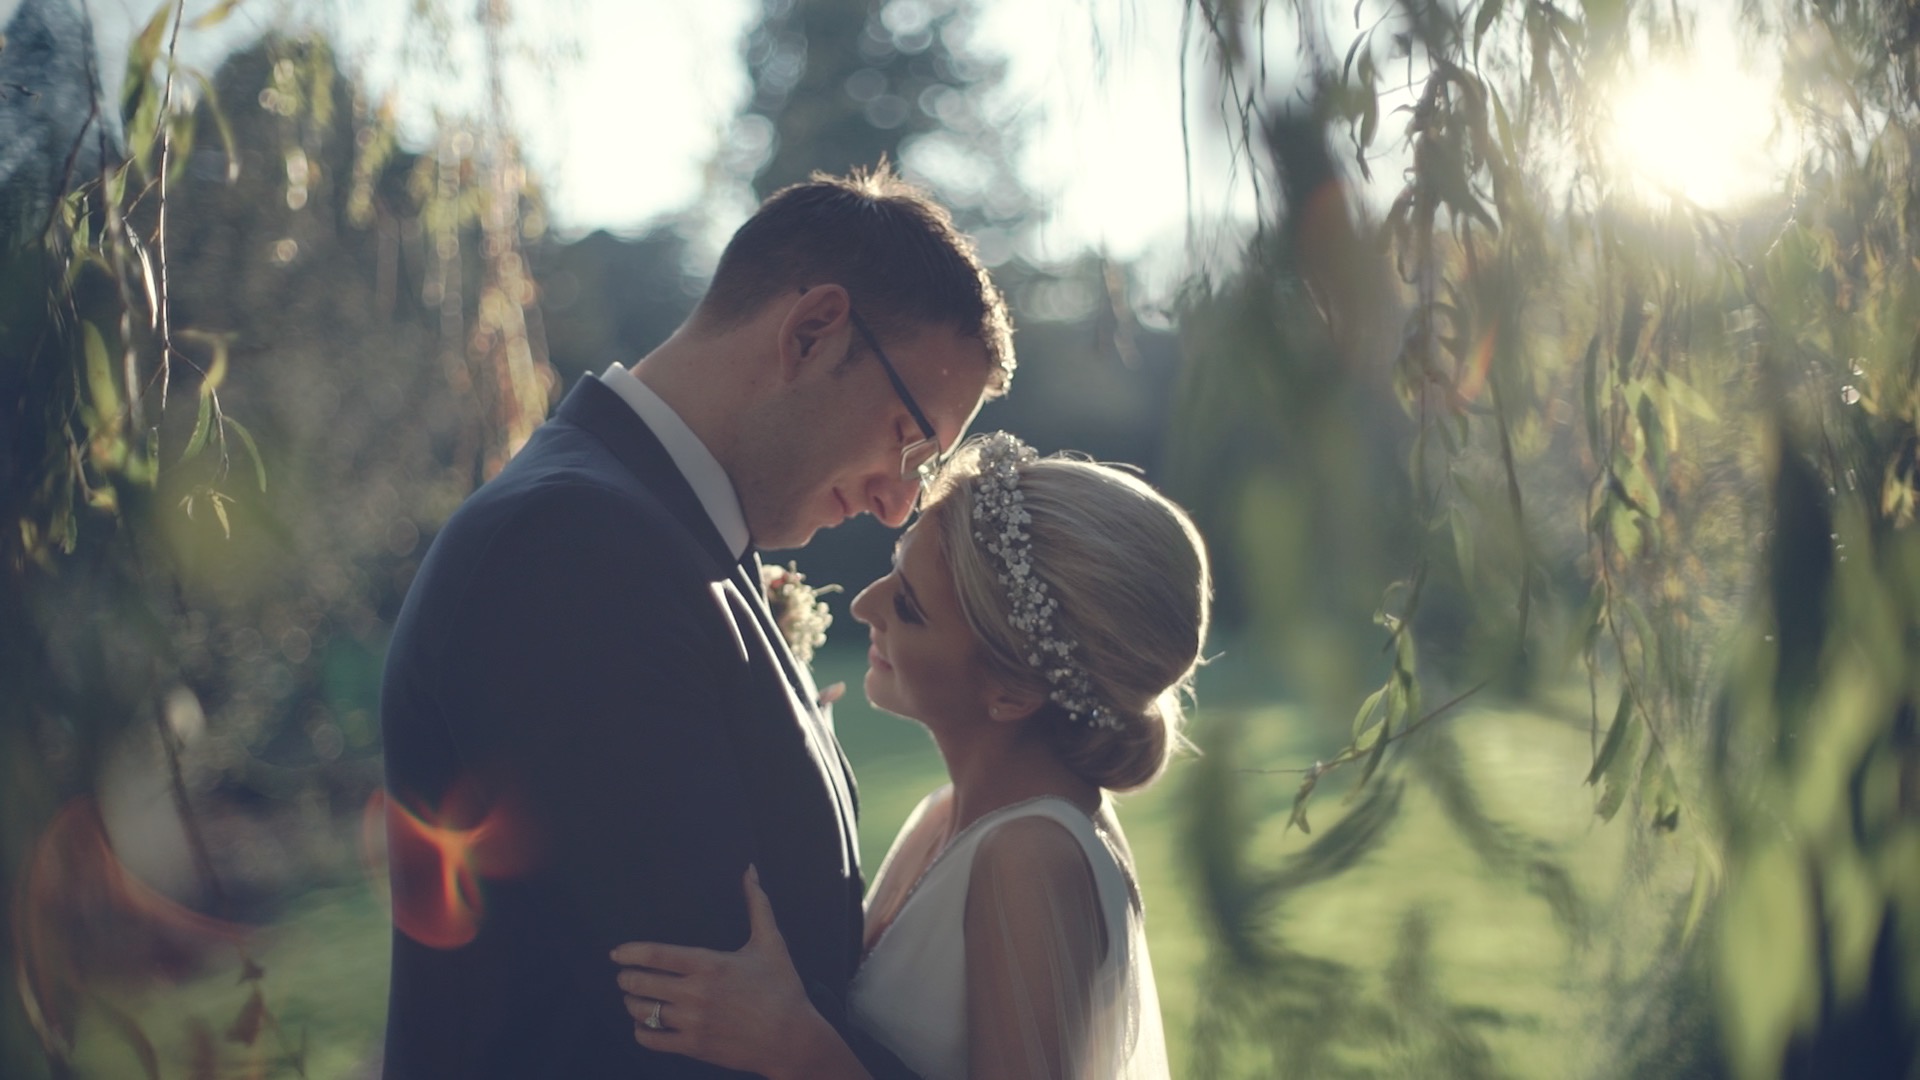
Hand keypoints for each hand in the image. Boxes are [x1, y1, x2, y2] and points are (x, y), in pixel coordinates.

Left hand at [611, 866, 823, 1077]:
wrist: (792, 1039)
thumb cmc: (782, 989)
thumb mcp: (771, 942)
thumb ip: (757, 903)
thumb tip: (750, 870)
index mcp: (709, 964)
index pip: (655, 955)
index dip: (629, 952)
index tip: (617, 953)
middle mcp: (696, 993)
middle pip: (640, 984)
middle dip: (626, 978)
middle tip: (625, 975)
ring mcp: (693, 1022)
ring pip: (642, 1012)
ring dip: (631, 1003)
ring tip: (634, 998)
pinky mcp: (694, 1046)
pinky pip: (651, 1039)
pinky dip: (641, 1031)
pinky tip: (645, 1023)